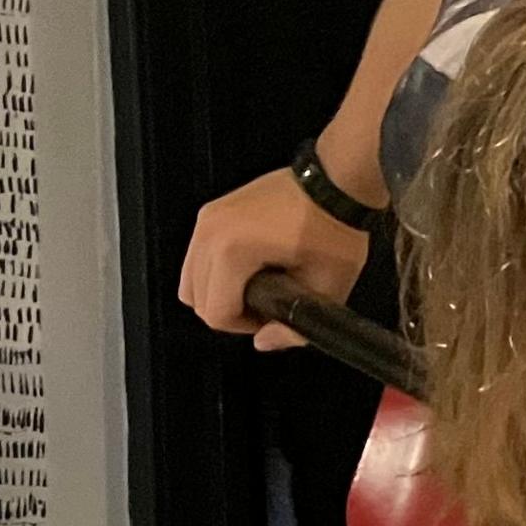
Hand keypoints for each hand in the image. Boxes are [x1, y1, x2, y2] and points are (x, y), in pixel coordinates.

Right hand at [179, 167, 368, 350]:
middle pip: (194, 298)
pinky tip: (251, 269)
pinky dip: (216, 270)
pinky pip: (198, 254)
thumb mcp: (327, 289)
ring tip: (259, 289)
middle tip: (265, 308)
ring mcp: (208, 218)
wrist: (335, 184)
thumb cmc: (335, 228)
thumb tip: (265, 342)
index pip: (214, 312)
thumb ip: (295, 327)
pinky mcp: (213, 211)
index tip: (270, 319)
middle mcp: (210, 232)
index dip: (244, 327)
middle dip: (228, 311)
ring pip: (191, 277)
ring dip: (219, 292)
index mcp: (231, 251)